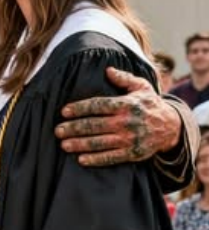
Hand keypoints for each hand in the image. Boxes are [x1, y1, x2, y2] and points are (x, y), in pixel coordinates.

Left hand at [55, 67, 180, 166]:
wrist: (172, 127)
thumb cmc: (150, 104)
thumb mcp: (141, 87)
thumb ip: (124, 78)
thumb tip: (107, 70)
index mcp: (126, 105)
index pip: (98, 105)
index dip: (80, 108)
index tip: (64, 111)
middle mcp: (127, 122)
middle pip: (95, 125)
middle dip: (74, 128)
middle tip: (57, 130)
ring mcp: (130, 139)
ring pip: (100, 142)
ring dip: (80, 144)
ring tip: (63, 144)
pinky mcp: (133, 153)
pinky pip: (111, 157)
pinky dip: (96, 159)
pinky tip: (81, 159)